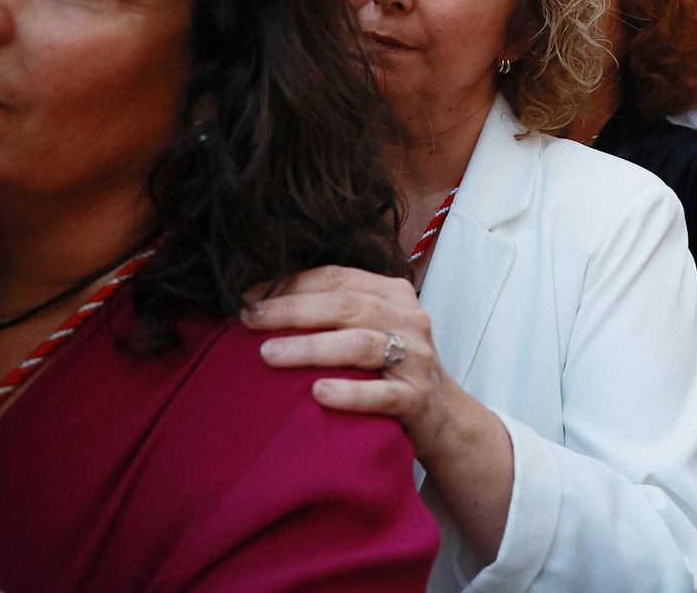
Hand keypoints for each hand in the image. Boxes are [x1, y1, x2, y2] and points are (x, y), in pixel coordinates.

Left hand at [241, 266, 467, 462]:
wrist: (446, 418)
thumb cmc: (393, 370)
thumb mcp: (372, 329)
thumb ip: (336, 312)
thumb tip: (264, 303)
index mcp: (393, 294)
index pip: (338, 278)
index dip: (292, 284)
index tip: (251, 296)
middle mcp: (407, 319)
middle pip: (345, 305)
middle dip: (292, 310)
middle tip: (250, 319)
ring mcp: (415, 358)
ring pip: (359, 344)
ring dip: (310, 347)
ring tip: (269, 354)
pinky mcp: (417, 397)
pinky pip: (381, 394)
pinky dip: (349, 392)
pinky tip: (318, 392)